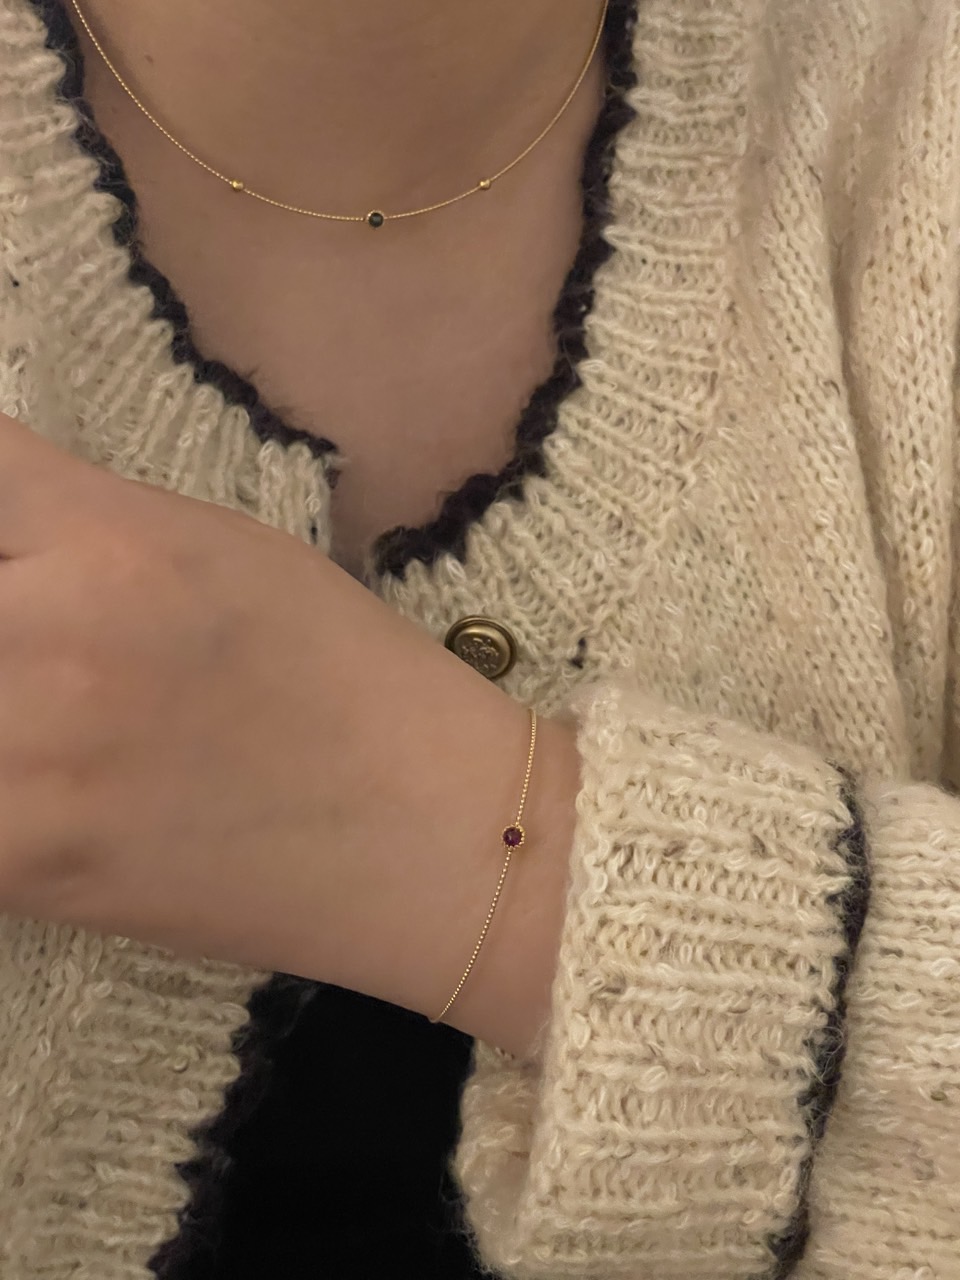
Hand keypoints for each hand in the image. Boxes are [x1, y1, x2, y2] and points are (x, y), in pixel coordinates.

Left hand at [0, 415, 579, 1052]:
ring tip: (43, 711)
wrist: (426, 838)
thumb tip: (3, 522)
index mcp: (114, 542)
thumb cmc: (345, 677)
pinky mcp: (18, 864)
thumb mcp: (219, 550)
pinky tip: (44, 779)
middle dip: (3, 601)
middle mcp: (49, 639)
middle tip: (42, 628)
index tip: (17, 538)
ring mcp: (20, 765)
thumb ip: (82, 519)